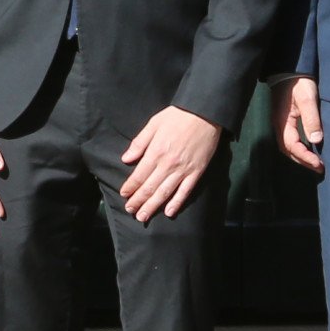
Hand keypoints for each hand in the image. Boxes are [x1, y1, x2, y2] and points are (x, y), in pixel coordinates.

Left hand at [118, 105, 223, 223]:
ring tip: (143, 216)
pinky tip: (169, 212)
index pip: (139, 175)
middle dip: (138, 201)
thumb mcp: (153, 124)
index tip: (124, 195)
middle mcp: (168, 165)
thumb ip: (139, 143)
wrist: (205, 114)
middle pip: (150, 187)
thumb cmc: (177, 116)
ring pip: (165, 193)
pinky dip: (177, 203)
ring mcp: (183, 170)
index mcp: (156, 152)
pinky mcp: (196, 172)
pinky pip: (185, 191)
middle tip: (130, 211)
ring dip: (153, 206)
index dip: (131, 187)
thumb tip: (125, 159)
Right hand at [277, 77, 324, 171]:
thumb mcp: (307, 99)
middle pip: (287, 149)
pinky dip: (299, 147)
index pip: (292, 146)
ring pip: (288, 145)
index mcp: (282, 122)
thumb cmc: (299, 82)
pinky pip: (290, 138)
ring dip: (300, 155)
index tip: (319, 164)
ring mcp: (281, 121)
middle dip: (302, 160)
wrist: (291, 68)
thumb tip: (316, 141)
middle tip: (319, 167)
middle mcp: (279, 124)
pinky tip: (309, 147)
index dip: (305, 157)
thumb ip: (311, 119)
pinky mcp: (285, 118)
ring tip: (315, 161)